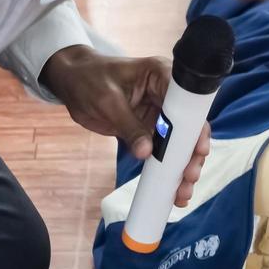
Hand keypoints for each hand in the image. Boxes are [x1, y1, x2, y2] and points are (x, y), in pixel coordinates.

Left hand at [42, 45, 210, 206]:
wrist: (71, 82)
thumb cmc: (88, 80)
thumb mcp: (107, 102)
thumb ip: (128, 126)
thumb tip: (147, 153)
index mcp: (161, 76)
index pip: (188, 101)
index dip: (196, 126)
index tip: (198, 150)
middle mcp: (167, 95)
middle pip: (189, 126)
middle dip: (192, 154)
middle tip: (189, 176)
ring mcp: (159, 114)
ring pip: (179, 144)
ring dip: (182, 167)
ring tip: (182, 192)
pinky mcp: (149, 129)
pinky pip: (163, 151)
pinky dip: (167, 170)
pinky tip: (172, 189)